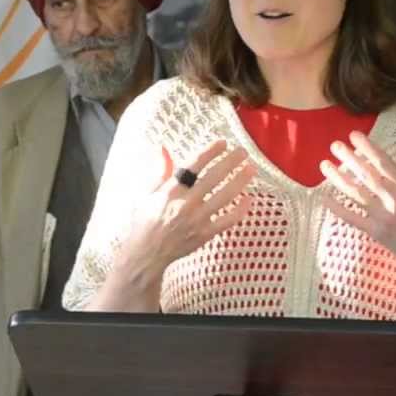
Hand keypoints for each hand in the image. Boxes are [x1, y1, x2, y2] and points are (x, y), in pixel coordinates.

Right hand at [114, 141, 255, 287]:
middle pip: (213, 178)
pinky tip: (249, 198)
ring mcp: (197, 220)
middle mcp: (185, 203)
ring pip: (224, 197)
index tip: (222, 142)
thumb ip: (160, 171)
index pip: (193, 165)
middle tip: (243, 151)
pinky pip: (228, 221)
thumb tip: (162, 147)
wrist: (146, 253)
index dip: (209, 152)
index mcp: (170, 191)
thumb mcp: (147, 194)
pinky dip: (240, 210)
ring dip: (240, 181)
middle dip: (230, 162)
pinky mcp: (205, 234)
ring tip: (251, 169)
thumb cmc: (144, 222)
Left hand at [320, 131, 395, 283]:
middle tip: (335, 145)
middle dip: (350, 159)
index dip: (368, 148)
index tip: (354, 136)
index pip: (384, 163)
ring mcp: (383, 216)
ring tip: (325, 166)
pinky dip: (338, 209)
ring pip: (357, 194)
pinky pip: (353, 219)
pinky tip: (325, 198)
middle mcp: (394, 200)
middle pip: (367, 175)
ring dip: (339, 179)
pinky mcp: (376, 232)